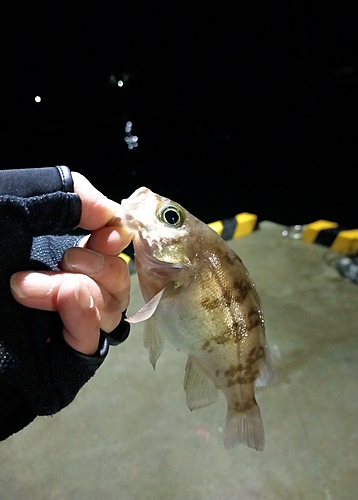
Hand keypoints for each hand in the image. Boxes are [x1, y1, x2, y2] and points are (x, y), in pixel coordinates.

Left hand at [10, 172, 130, 355]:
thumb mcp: (9, 204)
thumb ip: (63, 193)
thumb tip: (109, 209)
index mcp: (51, 251)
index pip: (109, 247)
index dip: (117, 238)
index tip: (107, 232)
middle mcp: (63, 285)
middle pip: (118, 278)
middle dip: (100, 264)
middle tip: (66, 257)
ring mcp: (62, 325)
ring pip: (112, 308)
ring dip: (82, 287)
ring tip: (26, 286)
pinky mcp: (59, 360)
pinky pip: (93, 339)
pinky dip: (80, 312)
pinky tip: (49, 298)